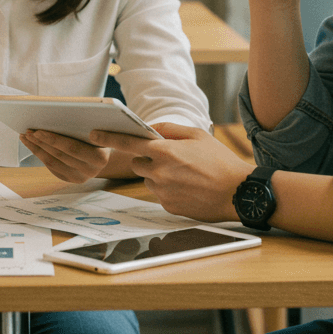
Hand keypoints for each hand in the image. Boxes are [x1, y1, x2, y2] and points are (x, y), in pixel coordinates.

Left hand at [21, 130, 111, 182]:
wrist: (105, 150)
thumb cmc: (100, 133)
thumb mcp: (99, 128)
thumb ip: (86, 125)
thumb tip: (57, 115)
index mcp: (100, 157)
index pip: (72, 147)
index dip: (54, 139)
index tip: (39, 130)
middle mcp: (91, 170)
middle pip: (60, 154)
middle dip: (41, 141)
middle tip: (28, 130)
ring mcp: (80, 177)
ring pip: (52, 161)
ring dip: (37, 147)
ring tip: (26, 135)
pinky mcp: (70, 179)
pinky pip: (51, 166)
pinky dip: (39, 153)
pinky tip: (31, 143)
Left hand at [90, 123, 252, 222]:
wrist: (238, 193)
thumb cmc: (220, 161)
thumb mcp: (198, 135)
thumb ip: (171, 128)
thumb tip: (152, 127)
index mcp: (165, 151)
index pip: (129, 143)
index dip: (109, 137)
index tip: (93, 134)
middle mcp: (160, 172)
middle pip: (137, 163)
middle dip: (147, 159)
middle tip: (169, 158)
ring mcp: (163, 192)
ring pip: (148, 180)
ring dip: (157, 175)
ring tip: (184, 175)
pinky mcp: (168, 207)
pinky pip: (159, 194)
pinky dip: (168, 189)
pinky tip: (188, 187)